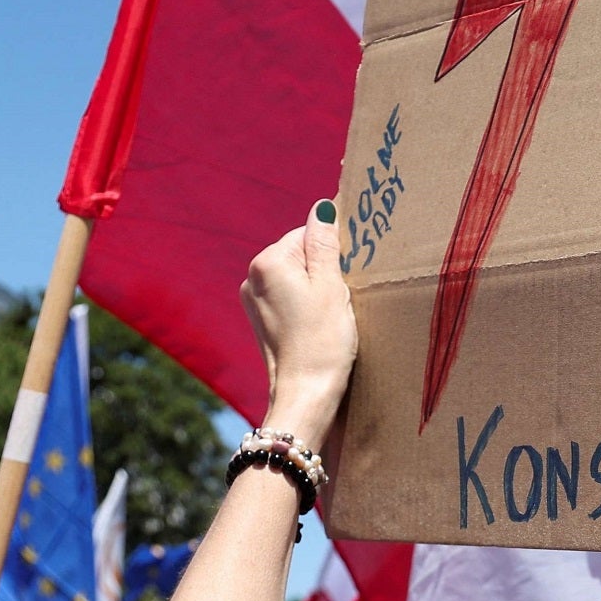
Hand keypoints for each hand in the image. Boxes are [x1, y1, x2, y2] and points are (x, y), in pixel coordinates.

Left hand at [242, 201, 358, 443]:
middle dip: (323, 270)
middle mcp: (253, 277)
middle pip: (299, 255)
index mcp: (268, 262)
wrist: (305, 393)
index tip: (347, 277)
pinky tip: (318, 325)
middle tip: (341, 299)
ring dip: (316, 289)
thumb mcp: (332, 286)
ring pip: (295, 277)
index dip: (333, 253)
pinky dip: (305, 305)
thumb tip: (322, 207)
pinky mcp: (260, 320)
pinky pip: (288, 298)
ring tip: (329, 315)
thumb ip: (325, 243)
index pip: (307, 234)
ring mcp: (253, 301)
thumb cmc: (323, 340)